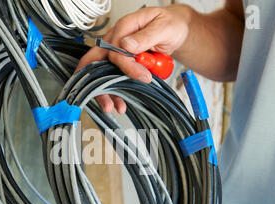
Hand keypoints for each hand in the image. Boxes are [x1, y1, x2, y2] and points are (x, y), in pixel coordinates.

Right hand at [75, 5, 192, 113]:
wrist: (176, 31)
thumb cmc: (169, 25)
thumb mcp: (163, 28)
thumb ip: (145, 36)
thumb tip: (126, 44)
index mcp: (125, 27)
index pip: (116, 49)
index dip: (127, 66)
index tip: (144, 77)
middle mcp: (116, 39)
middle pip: (97, 62)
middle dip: (101, 84)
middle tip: (109, 103)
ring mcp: (117, 52)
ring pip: (102, 73)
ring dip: (107, 92)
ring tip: (116, 107)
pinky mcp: (121, 63)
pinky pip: (113, 78)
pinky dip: (116, 92)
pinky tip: (120, 102)